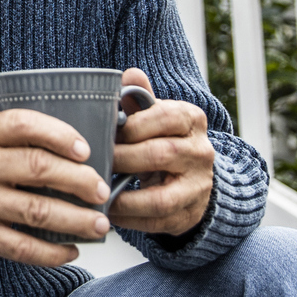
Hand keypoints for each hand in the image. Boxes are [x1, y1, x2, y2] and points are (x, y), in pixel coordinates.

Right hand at [0, 108, 113, 266]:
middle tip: (102, 189)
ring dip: (76, 220)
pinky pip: (22, 247)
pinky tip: (70, 250)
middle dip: (80, 181)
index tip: (85, 149)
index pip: (23, 124)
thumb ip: (7, 141)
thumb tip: (70, 153)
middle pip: (38, 168)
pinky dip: (52, 252)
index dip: (60, 135)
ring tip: (99, 224)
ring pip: (37, 211)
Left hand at [107, 68, 214, 236]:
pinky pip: (157, 221)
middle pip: (161, 154)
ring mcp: (198, 186)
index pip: (164, 116)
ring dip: (124, 197)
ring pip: (161, 197)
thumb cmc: (163, 140)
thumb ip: (140, 99)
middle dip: (123, 159)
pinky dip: (129, 218)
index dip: (132, 126)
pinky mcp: (189, 214)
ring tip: (99, 192)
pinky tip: (109, 212)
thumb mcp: (154, 117)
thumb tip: (129, 75)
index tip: (107, 132)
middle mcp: (201, 152)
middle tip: (96, 160)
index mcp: (191, 120)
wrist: (192, 178)